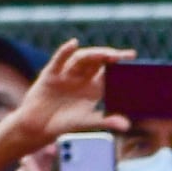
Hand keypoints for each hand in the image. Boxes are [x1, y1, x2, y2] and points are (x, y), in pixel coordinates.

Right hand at [12, 41, 132, 141]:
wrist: (39, 126)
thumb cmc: (64, 124)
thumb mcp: (88, 122)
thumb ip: (106, 121)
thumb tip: (126, 125)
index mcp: (94, 87)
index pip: (110, 72)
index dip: (120, 65)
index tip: (132, 58)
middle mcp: (82, 77)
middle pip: (98, 62)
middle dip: (110, 57)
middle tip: (124, 56)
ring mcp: (66, 74)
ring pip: (82, 59)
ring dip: (94, 54)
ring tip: (107, 54)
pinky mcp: (51, 74)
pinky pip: (59, 60)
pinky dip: (65, 51)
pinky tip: (73, 44)